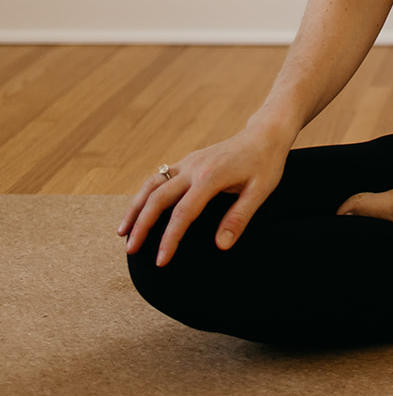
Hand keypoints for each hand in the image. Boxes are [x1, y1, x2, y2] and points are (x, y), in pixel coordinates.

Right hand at [117, 128, 288, 265]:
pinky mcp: (188, 161)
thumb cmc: (265, 164)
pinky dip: (144, 194)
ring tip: (122, 232)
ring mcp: (188, 162)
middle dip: (141, 225)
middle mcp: (194, 167)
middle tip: (131, 251)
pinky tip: (139, 209)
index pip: (183, 213)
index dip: (169, 239)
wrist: (264, 134)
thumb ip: (239, 218)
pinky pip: (159, 177)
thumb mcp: (261, 191)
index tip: (161, 261)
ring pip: (152, 184)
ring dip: (135, 207)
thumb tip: (221, 246)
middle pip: (158, 198)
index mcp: (211, 177)